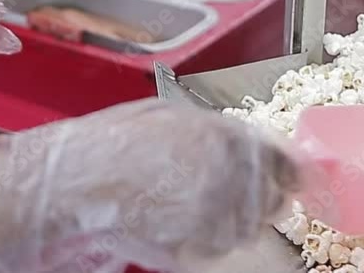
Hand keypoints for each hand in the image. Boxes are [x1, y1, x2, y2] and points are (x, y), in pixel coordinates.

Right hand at [0, 99, 301, 272]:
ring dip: (230, 224)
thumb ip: (208, 130)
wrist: (70, 181)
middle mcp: (226, 168)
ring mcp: (214, 205)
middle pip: (272, 199)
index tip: (293, 183)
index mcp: (220, 131)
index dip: (289, 173)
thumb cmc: (106, 145)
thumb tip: (242, 145)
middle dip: (261, 202)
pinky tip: (177, 227)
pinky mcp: (196, 238)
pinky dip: (205, 243)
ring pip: (246, 228)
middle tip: (236, 202)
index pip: (281, 159)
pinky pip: (217, 247)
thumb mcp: (160, 116)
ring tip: (190, 212)